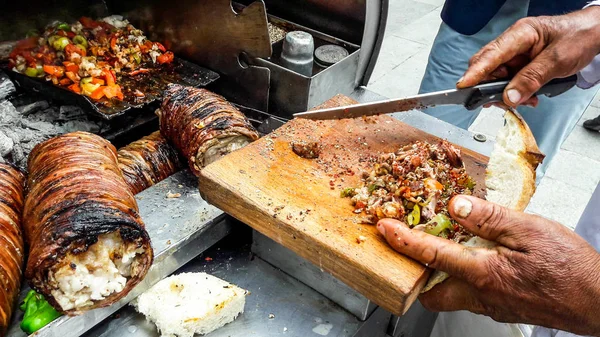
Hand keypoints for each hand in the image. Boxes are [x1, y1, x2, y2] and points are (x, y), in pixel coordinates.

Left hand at [377, 195, 599, 335]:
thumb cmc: (572, 269)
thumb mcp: (531, 230)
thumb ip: (489, 218)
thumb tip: (456, 206)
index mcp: (484, 274)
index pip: (432, 256)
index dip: (404, 240)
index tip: (385, 228)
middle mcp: (482, 296)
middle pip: (432, 293)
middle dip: (416, 273)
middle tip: (411, 248)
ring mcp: (493, 307)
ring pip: (452, 295)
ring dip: (441, 274)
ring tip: (446, 247)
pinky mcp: (504, 309)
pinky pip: (473, 295)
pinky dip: (464, 277)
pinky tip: (478, 258)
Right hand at [457, 6, 599, 106]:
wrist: (596, 34)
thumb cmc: (579, 37)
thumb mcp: (557, 60)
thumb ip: (531, 79)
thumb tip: (509, 97)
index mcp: (520, 34)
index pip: (490, 55)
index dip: (475, 73)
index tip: (463, 87)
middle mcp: (513, 44)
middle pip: (488, 68)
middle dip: (490, 88)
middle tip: (498, 103)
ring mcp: (516, 55)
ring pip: (497, 78)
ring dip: (506, 93)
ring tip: (524, 101)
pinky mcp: (521, 65)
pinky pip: (510, 82)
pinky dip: (515, 93)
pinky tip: (527, 98)